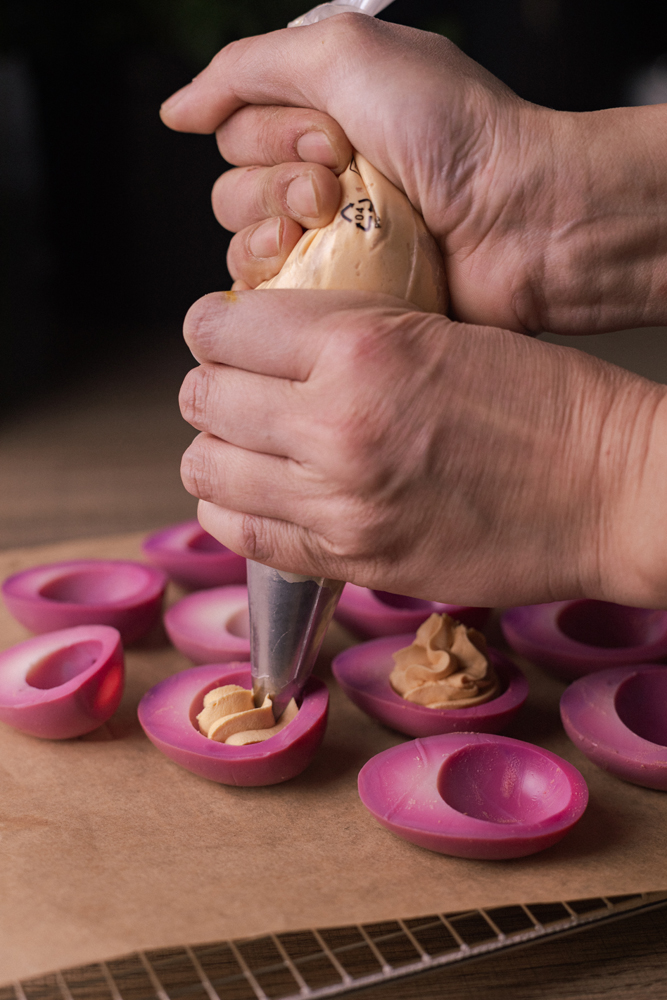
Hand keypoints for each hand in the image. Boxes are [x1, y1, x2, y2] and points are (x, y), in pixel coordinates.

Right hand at [161, 16, 666, 333]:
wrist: (523, 217)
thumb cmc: (454, 129)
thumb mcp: (347, 56)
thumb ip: (248, 68)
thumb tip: (175, 111)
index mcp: (324, 120)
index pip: (237, 131)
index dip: (270, 133)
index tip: (336, 134)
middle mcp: (323, 182)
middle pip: (233, 191)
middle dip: (277, 180)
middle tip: (340, 176)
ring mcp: (335, 245)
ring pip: (245, 245)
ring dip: (276, 228)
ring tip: (336, 218)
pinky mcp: (345, 298)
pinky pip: (272, 297)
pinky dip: (280, 277)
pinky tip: (318, 263)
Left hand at [178, 288, 666, 607]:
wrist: (612, 490)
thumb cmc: (549, 403)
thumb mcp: (444, 329)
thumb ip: (347, 334)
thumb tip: (269, 342)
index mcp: (362, 346)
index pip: (225, 328)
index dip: (216, 325)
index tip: (225, 331)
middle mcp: (335, 425)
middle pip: (203, 396)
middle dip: (212, 384)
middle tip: (238, 384)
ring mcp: (339, 503)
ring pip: (207, 469)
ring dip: (217, 447)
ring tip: (247, 441)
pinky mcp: (355, 561)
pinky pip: (245, 537)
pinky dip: (234, 510)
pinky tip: (258, 493)